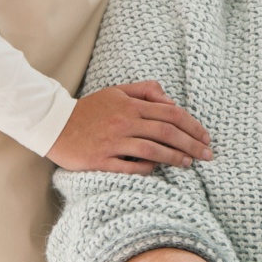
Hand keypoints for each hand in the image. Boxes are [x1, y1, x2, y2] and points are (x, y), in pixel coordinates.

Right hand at [47, 81, 212, 173]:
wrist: (53, 124)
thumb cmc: (88, 110)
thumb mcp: (116, 92)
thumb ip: (144, 91)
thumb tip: (169, 98)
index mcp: (130, 106)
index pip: (170, 113)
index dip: (192, 125)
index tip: (206, 137)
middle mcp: (124, 123)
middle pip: (166, 132)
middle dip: (192, 144)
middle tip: (208, 155)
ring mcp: (113, 142)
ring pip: (152, 150)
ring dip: (175, 157)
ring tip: (189, 163)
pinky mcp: (100, 160)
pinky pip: (130, 167)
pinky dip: (147, 169)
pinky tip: (158, 170)